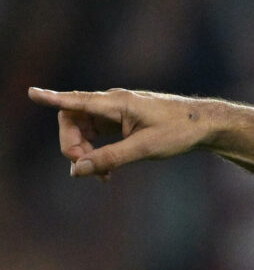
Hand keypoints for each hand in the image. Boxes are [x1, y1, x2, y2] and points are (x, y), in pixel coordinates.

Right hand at [27, 87, 212, 177]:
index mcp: (118, 102)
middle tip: (86, 169)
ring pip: (83, 128)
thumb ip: (110, 158)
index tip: (32, 93)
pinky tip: (107, 172)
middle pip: (73, 119)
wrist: (205, 124)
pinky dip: (97, 151)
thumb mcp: (145, 148)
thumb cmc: (179, 131)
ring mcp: (116, 111)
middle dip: (73, 145)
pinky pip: (97, 133)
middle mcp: (113, 102)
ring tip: (103, 175)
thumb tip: (77, 169)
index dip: (53, 99)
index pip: (77, 100)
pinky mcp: (122, 120)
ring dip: (85, 151)